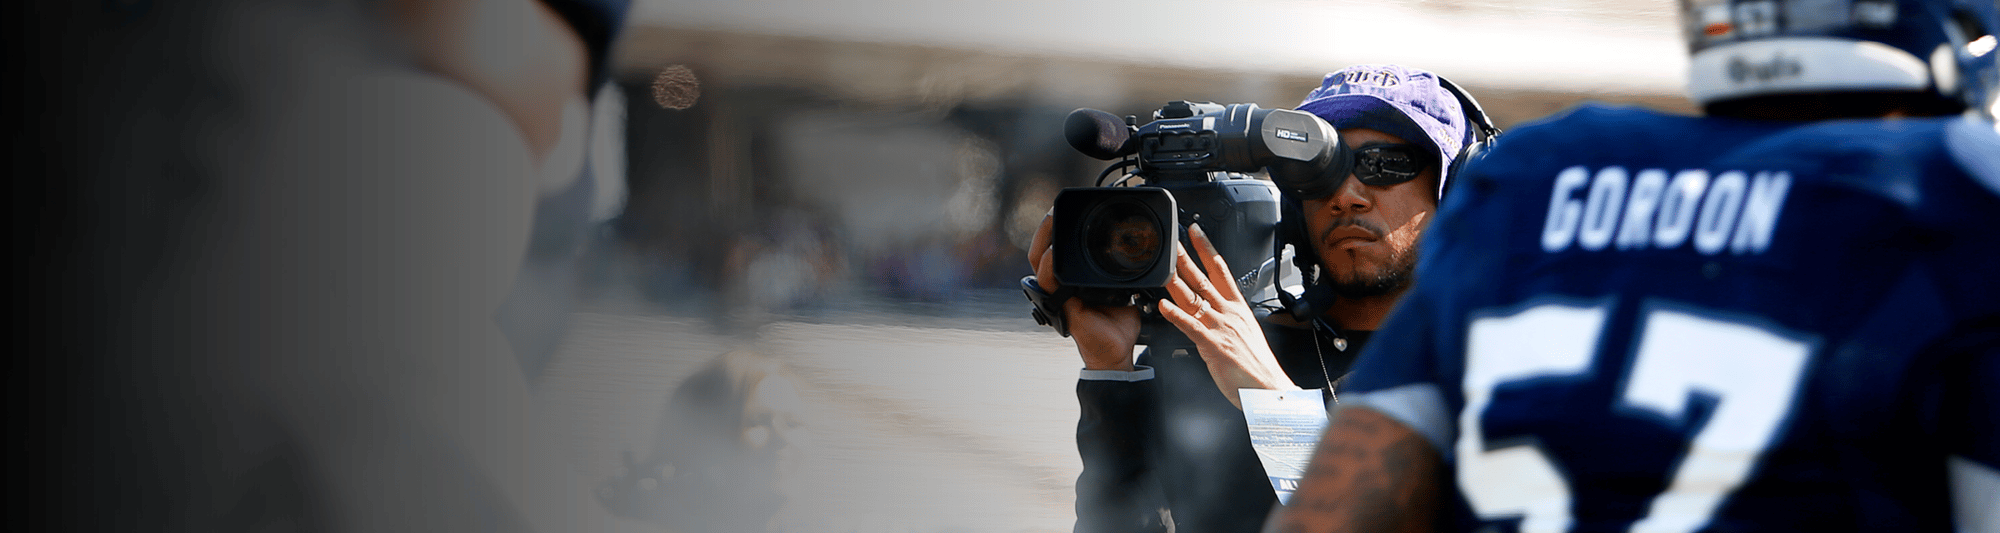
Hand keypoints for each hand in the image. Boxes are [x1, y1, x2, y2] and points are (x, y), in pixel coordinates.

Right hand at [1029, 212, 1142, 370]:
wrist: (1119, 350)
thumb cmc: (1118, 323)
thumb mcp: (1124, 287)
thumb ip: (1124, 270)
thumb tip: (1138, 249)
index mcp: (1073, 278)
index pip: (1057, 249)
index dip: (1055, 229)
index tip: (1062, 209)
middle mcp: (1061, 285)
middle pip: (1041, 250)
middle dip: (1045, 228)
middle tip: (1053, 210)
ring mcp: (1059, 295)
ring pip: (1039, 262)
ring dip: (1044, 239)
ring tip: (1051, 220)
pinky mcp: (1062, 305)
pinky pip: (1049, 283)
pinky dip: (1051, 266)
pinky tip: (1054, 252)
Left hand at [1160, 223, 1298, 408]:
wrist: (1270, 389)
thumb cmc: (1256, 366)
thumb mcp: (1245, 333)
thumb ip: (1228, 319)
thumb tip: (1214, 310)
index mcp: (1238, 309)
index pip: (1221, 270)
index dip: (1207, 249)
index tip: (1196, 232)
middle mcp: (1229, 314)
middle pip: (1204, 279)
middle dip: (1186, 258)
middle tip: (1171, 241)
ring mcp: (1221, 328)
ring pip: (1194, 298)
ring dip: (1176, 281)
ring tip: (1162, 266)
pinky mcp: (1214, 346)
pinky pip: (1191, 327)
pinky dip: (1176, 315)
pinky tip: (1164, 305)